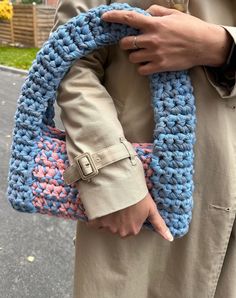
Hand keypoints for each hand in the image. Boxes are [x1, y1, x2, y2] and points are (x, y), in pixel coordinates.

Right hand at [86, 193, 173, 240]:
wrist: (123, 185)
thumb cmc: (139, 197)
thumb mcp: (151, 209)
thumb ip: (160, 225)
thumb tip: (170, 239)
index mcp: (133, 230)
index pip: (131, 228)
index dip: (131, 217)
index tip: (131, 208)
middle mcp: (120, 231)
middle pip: (119, 228)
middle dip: (120, 219)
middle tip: (123, 206)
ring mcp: (108, 226)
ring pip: (108, 225)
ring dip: (109, 217)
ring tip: (114, 204)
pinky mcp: (97, 219)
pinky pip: (93, 224)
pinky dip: (95, 220)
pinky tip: (100, 210)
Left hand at [102, 5, 231, 74]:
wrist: (204, 45)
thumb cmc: (190, 28)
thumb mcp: (174, 15)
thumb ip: (157, 12)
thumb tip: (145, 13)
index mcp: (154, 24)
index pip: (129, 18)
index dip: (114, 17)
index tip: (104, 18)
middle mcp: (151, 39)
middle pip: (125, 43)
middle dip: (127, 43)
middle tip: (134, 43)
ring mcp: (154, 54)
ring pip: (132, 58)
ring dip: (135, 56)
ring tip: (144, 54)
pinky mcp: (159, 66)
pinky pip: (141, 70)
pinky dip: (142, 67)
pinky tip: (149, 64)